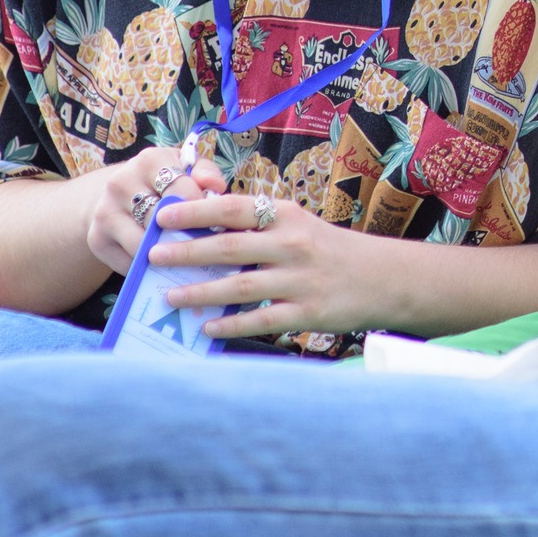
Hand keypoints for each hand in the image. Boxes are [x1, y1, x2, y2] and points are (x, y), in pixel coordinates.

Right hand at [84, 146, 226, 275]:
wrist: (119, 198)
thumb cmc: (164, 184)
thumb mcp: (186, 170)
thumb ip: (206, 174)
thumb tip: (217, 188)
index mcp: (148, 160)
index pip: (179, 189)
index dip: (200, 210)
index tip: (215, 225)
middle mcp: (120, 183)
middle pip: (159, 219)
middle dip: (184, 235)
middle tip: (204, 248)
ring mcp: (105, 212)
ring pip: (143, 244)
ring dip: (166, 255)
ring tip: (187, 259)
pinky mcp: (96, 239)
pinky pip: (129, 262)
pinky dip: (148, 268)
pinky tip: (163, 266)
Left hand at [146, 195, 379, 338]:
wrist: (384, 279)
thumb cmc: (331, 251)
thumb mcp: (300, 227)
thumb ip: (259, 229)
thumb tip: (203, 233)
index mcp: (288, 216)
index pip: (234, 209)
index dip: (197, 211)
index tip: (163, 215)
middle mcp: (293, 245)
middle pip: (230, 247)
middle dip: (187, 251)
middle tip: (153, 255)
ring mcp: (300, 281)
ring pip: (240, 287)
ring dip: (200, 292)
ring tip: (169, 296)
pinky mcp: (307, 313)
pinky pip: (260, 320)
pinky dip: (230, 325)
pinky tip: (206, 327)